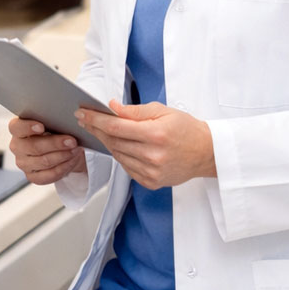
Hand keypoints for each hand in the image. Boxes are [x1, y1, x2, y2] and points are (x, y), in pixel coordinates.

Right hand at [7, 116, 87, 184]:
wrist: (60, 147)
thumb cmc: (53, 131)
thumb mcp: (52, 121)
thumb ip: (52, 119)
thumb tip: (64, 119)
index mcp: (17, 129)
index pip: (16, 127)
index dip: (28, 127)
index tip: (42, 126)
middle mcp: (17, 146)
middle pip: (34, 147)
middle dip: (55, 144)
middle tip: (71, 141)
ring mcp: (23, 163)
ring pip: (44, 161)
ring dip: (63, 155)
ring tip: (75, 149)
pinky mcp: (33, 176)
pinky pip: (50, 174)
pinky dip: (64, 167)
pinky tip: (72, 159)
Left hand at [75, 101, 215, 189]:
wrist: (206, 153)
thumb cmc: (186, 128)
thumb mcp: (163, 111)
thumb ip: (135, 111)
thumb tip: (112, 107)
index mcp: (155, 134)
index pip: (115, 126)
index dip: (95, 119)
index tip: (82, 113)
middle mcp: (152, 155)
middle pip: (113, 142)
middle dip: (96, 129)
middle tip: (85, 120)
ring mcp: (151, 172)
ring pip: (118, 156)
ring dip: (107, 142)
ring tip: (101, 130)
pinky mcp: (151, 182)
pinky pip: (127, 168)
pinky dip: (120, 156)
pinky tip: (120, 146)